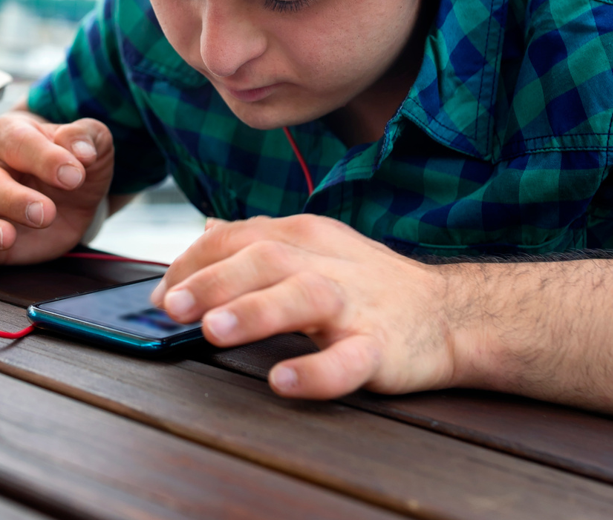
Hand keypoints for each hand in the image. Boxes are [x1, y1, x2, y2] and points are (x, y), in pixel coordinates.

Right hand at [0, 111, 113, 276]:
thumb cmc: (71, 158)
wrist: (68, 187)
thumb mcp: (91, 139)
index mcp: (8, 136)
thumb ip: (86, 136)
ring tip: (7, 238)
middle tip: (45, 213)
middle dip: (13, 200)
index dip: (45, 158)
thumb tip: (82, 150)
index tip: (74, 176)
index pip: (17, 141)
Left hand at [151, 214, 461, 399]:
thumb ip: (257, 242)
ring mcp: (356, 304)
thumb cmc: (370, 285)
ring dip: (256, 312)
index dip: (194, 263)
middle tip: (172, 307)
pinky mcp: (381, 347)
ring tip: (214, 330)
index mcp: (305, 235)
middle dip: (213, 281)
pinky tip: (284, 380)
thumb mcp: (314, 249)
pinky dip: (316, 370)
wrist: (451, 314)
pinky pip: (349, 359)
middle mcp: (327, 263)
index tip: (161, 294)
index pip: (240, 236)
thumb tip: (202, 233)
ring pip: (304, 297)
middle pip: (265, 258)